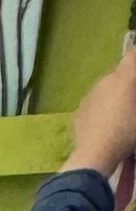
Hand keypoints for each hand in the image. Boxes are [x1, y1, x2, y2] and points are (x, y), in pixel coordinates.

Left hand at [72, 42, 135, 180]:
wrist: (94, 155)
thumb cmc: (126, 132)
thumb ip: (135, 95)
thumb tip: (131, 96)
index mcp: (124, 77)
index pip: (133, 54)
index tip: (135, 72)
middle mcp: (106, 80)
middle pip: (119, 72)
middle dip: (127, 80)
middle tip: (131, 97)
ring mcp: (90, 94)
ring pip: (105, 87)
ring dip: (112, 93)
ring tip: (117, 112)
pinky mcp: (79, 109)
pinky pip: (94, 101)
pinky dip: (100, 106)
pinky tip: (104, 122)